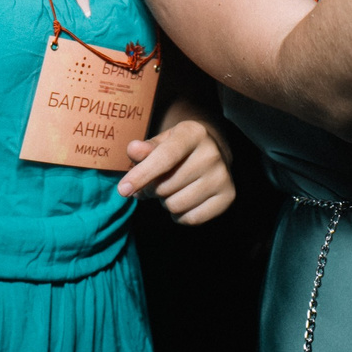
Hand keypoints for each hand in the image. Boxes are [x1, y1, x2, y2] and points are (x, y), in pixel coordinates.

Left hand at [117, 119, 235, 224]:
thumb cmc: (177, 147)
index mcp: (193, 133)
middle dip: (152, 189)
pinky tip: (183, 200)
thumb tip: (133, 150)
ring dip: (166, 202)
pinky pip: (191, 219)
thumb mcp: (160, 141)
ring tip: (172, 189)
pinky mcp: (228, 196)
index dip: (141, 175)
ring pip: (176, 205)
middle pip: (165, 186)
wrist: (211, 150)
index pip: (164, 158)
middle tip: (157, 181)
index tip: (123, 190)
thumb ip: (145, 148)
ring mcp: (222, 176)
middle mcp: (211, 153)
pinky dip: (180, 215)